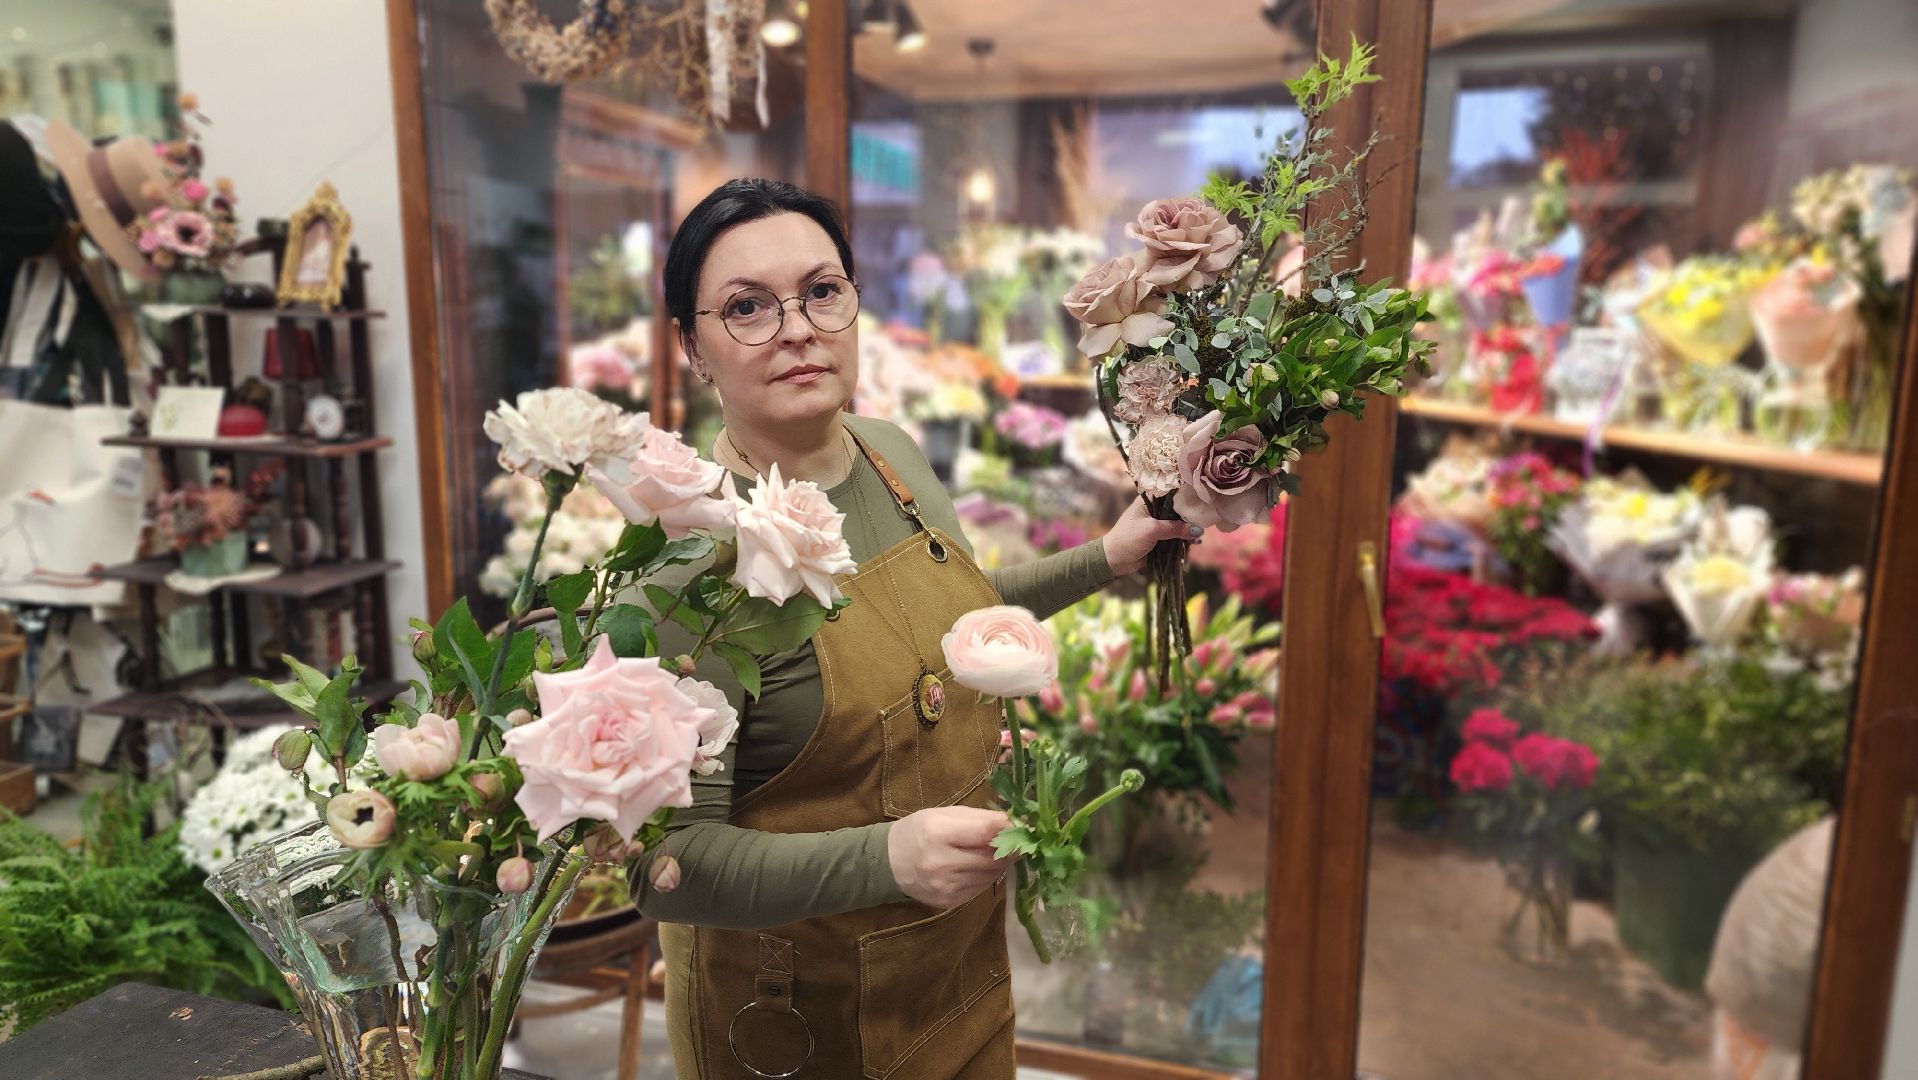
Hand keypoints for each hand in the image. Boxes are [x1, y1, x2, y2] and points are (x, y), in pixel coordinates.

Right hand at [887, 806, 1012, 908]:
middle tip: (1015, 840)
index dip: (1009, 829)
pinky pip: (981, 888)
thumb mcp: (944, 814)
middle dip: (1009, 848)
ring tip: (995, 851)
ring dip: (1000, 863)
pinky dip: (987, 876)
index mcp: (938, 833)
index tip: (1024, 825)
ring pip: (991, 875)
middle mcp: (942, 863)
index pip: (986, 832)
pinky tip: (979, 866)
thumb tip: (1015, 823)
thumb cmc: (919, 831)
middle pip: (993, 857)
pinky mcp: (950, 902)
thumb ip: (980, 818)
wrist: (890, 863)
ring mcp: (946, 887)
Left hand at [1101, 497, 1202, 576]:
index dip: (1186, 495)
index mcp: (1149, 501)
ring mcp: (1158, 525)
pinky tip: (1195, 543)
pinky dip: (1185, 540)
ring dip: (1189, 530)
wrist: (1114, 560)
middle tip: (1206, 518)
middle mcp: (1155, 510)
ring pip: (1179, 524)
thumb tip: (1197, 530)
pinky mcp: (1161, 539)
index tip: (1202, 497)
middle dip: (1191, 515)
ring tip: (1200, 534)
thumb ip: (1174, 528)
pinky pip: (1176, 537)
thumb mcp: (1151, 530)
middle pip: (1178, 509)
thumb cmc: (1127, 539)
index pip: (1171, 492)